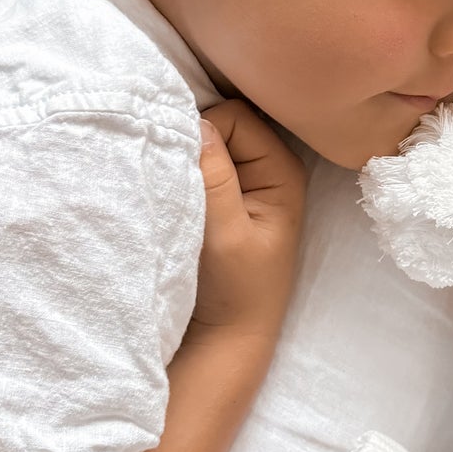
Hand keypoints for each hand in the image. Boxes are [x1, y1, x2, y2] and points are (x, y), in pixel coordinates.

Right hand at [190, 99, 307, 340]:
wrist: (227, 335)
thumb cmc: (236, 289)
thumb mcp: (226, 233)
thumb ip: (214, 177)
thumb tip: (194, 121)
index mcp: (281, 170)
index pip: (235, 116)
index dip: (204, 131)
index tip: (182, 165)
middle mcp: (265, 167)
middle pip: (220, 123)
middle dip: (194, 139)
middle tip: (173, 173)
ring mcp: (243, 182)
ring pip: (205, 144)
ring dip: (185, 157)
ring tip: (171, 186)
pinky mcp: (221, 197)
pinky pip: (198, 165)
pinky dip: (181, 171)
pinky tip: (171, 191)